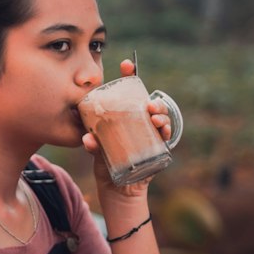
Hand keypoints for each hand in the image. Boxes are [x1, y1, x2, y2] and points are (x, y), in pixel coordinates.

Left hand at [81, 58, 171, 200]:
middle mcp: (139, 123)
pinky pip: (165, 137)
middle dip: (153, 100)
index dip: (130, 76)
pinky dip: (165, 131)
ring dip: (161, 114)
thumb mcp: (96, 151)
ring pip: (161, 118)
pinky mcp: (157, 149)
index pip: (128, 93)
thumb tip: (87, 139)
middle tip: (148, 104)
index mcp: (124, 117)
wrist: (116, 188)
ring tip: (154, 116)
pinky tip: (162, 130)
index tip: (127, 64)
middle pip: (150, 104)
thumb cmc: (105, 163)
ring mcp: (149, 135)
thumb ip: (92, 144)